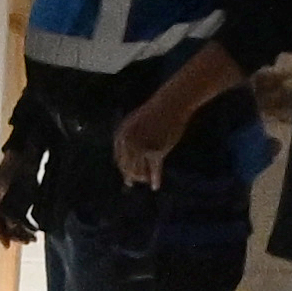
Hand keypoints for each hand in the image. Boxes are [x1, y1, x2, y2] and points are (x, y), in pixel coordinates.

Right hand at [0, 170, 35, 250]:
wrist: (24, 157)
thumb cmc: (9, 169)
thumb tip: (7, 227)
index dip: (0, 234)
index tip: (7, 244)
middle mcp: (2, 204)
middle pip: (6, 225)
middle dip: (15, 235)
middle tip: (25, 241)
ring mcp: (14, 203)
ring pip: (17, 223)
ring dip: (23, 232)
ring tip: (32, 238)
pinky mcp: (25, 201)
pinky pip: (26, 217)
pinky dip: (30, 225)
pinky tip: (35, 229)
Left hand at [115, 45, 241, 178]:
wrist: (171, 104)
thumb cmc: (156, 113)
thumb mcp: (137, 124)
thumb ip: (129, 138)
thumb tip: (127, 154)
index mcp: (121, 135)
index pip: (120, 160)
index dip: (125, 170)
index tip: (129, 179)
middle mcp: (128, 143)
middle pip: (128, 168)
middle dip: (134, 176)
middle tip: (141, 180)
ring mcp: (142, 147)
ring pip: (140, 171)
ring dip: (144, 177)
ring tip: (148, 179)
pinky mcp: (156, 150)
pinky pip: (154, 169)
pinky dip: (155, 179)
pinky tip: (155, 187)